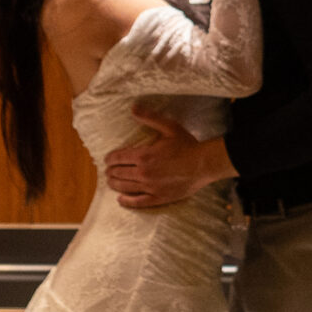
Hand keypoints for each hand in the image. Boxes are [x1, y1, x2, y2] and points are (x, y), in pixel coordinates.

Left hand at [105, 108, 234, 209]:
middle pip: (119, 173)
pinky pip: (138, 202)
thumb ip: (149, 118)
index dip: (110, 159)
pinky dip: (127, 202)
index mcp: (144, 155)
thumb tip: (133, 108)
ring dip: (114, 184)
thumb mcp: (169, 127)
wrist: (203, 165)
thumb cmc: (187, 145)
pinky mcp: (159, 198)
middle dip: (110, 171)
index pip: (118, 158)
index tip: (107, 159)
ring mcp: (150, 187)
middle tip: (107, 171)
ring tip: (110, 182)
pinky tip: (120, 200)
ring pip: (125, 188)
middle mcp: (143, 173)